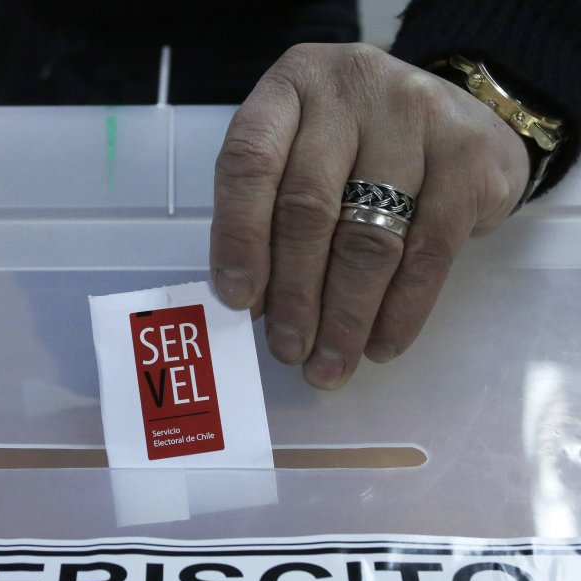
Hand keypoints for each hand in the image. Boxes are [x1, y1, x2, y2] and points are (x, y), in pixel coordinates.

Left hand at [210, 44, 529, 388]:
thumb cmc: (355, 150)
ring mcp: (415, 117)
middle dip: (294, 295)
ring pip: (368, 237)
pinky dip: (401, 310)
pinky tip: (380, 345)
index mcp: (290, 90)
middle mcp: (350, 92)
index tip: (236, 301)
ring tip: (329, 365)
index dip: (239, 237)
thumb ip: (269, 216)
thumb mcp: (299, 159)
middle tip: (288, 351)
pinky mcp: (468, 157)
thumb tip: (250, 305)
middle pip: (309, 208)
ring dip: (345, 317)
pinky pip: (428, 252)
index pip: (250, 162)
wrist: (458, 118)